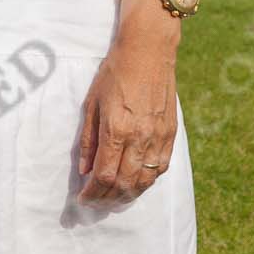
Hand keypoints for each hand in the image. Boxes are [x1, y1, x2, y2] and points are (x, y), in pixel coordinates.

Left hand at [76, 5, 179, 202]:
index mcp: (117, 129)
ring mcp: (158, 137)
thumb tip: (84, 171)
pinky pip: (160, 168)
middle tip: (96, 202)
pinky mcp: (171, 134)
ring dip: (127, 195)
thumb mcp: (92, 103)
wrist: (148, 51)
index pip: (104, 175)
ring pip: (145, 181)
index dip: (92, 193)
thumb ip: (88, 140)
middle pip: (124, 184)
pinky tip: (136, 183)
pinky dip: (147, 181)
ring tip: (113, 197)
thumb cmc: (114, 73)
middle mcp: (140, 138)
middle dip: (107, 199)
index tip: (82, 198)